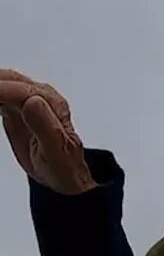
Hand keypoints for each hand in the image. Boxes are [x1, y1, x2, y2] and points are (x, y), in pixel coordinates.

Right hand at [0, 68, 95, 193]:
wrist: (63, 176)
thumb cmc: (64, 165)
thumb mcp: (56, 150)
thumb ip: (45, 126)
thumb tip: (33, 101)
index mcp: (53, 104)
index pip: (21, 90)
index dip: (0, 90)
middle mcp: (40, 97)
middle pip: (8, 80)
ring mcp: (27, 101)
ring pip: (2, 85)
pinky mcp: (14, 109)